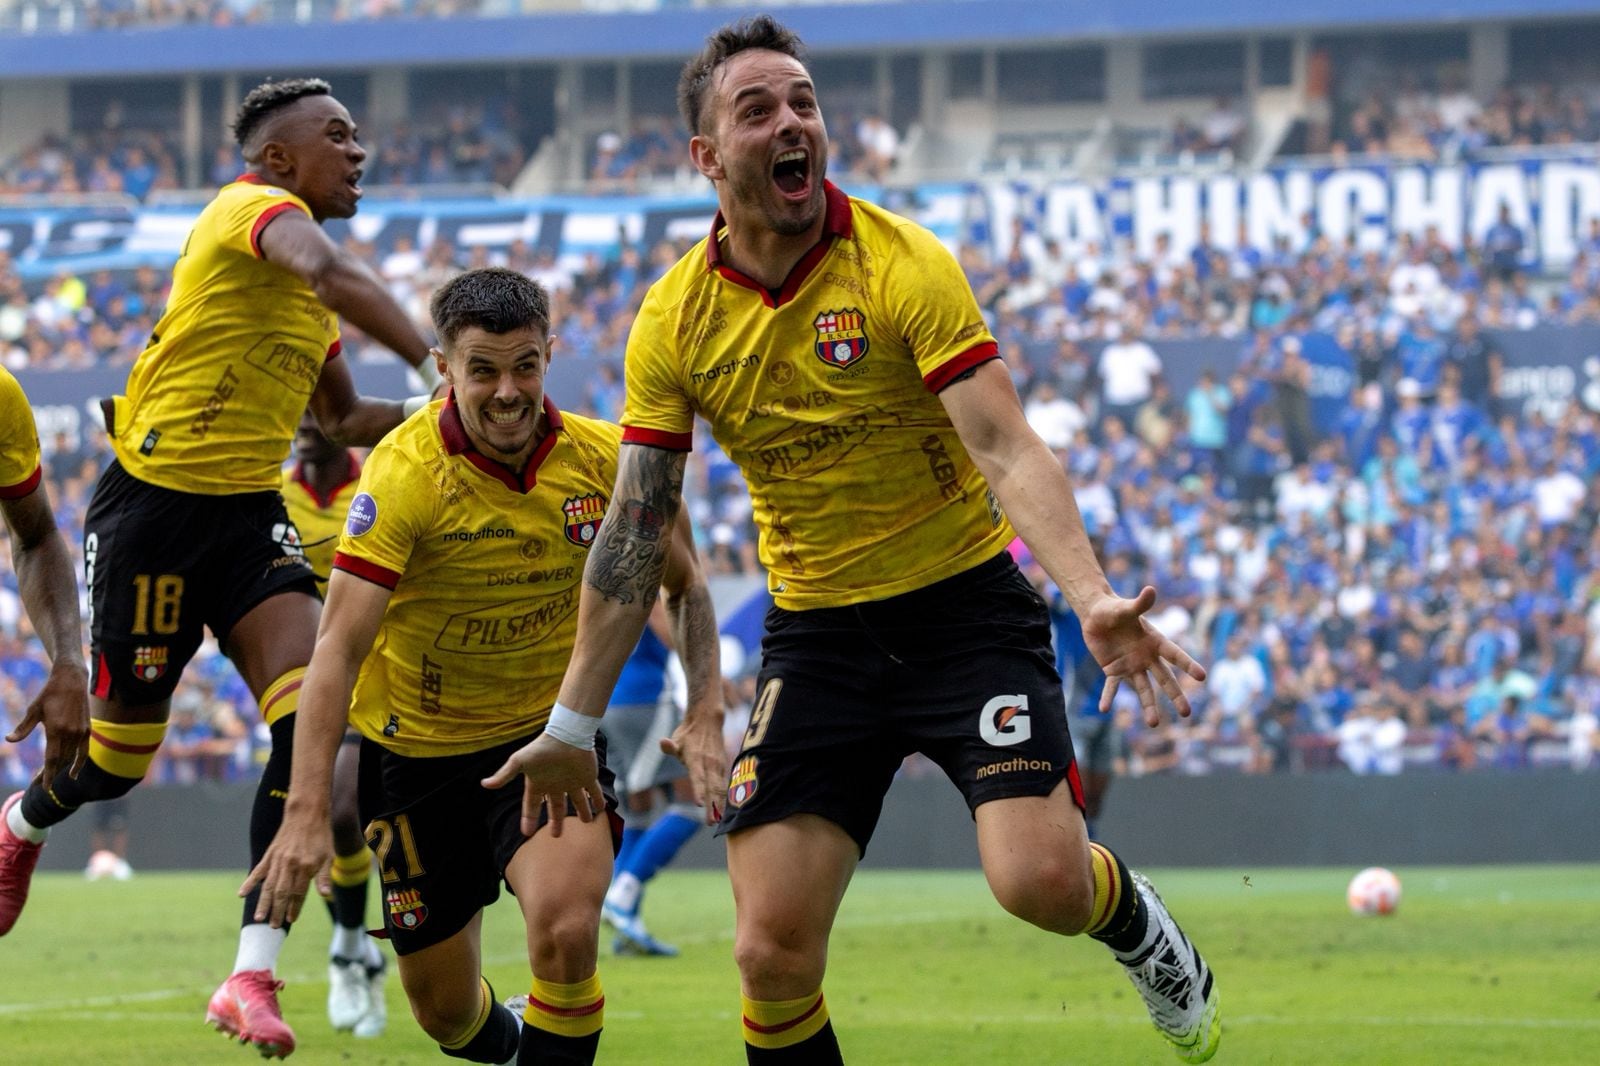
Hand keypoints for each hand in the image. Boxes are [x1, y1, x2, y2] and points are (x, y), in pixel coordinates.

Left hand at [7, 662, 88, 784]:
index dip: (47, 775)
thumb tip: (8, 740)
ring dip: (61, 769)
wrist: (72, 680)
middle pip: (61, 761)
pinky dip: (79, 763)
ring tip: (50, 776)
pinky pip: (84, 752)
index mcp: (56, 729)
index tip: (43, 787)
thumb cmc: (49, 694)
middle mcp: (71, 733)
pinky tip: (73, 774)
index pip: (52, 759)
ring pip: (71, 758)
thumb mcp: (33, 710)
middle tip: (38, 783)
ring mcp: (81, 732)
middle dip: (50, 773)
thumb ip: (23, 728)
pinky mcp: (87, 730)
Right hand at [238, 807, 333, 927]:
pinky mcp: (270, 854)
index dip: (295, 908)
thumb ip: (324, 876)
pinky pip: (258, 871)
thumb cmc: (321, 836)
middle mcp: (290, 865)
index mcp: (306, 867)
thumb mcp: (329, 856)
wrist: (307, 814)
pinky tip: (242, 894)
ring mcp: (278, 860)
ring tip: (259, 919)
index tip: (291, 920)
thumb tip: (326, 895)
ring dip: (263, 903)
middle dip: (277, 911)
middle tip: (273, 927)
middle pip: (281, 893)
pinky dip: (250, 883)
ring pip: (268, 886)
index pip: (298, 893)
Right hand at [481, 732, 602, 838]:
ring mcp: (572, 781)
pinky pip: (594, 791)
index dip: (528, 819)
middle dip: (556, 821)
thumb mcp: (520, 762)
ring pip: (578, 801)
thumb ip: (504, 775)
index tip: (526, 834)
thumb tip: (484, 784)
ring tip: (587, 821)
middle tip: (556, 836)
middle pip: (556, 807)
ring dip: (582, 811)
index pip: (532, 805)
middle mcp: (556, 784)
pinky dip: (598, 800)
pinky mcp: (587, 776)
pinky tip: (601, 809)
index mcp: (539, 783)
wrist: (566, 734)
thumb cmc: (542, 748)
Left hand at [660, 709, 727, 824]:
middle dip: (712, 805)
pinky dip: (724, 797)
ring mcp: (718, 765)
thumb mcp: (677, 738)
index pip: (698, 777)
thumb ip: (671, 746)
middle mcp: (710, 763)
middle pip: (712, 787)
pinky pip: (724, 785)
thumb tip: (663, 743)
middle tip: (710, 822)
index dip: (699, 790)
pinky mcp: (723, 767)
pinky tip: (722, 810)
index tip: (700, 804)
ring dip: (719, 804)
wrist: (708, 720)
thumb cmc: (688, 733)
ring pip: (720, 787)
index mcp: (696, 758)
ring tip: (716, 819)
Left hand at [1082, 586, 1206, 726]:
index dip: (1188, 664)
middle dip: (1176, 695)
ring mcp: (1131, 666)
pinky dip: (1108, 697)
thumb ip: (1139, 604)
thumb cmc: (1115, 609)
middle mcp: (1147, 657)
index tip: (1202, 676)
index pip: (1175, 655)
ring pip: (1143, 689)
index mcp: (1155, 641)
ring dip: (1148, 705)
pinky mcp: (1114, 670)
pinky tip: (1104, 709)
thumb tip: (1151, 590)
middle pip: (1165, 679)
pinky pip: (1113, 686)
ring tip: (1154, 724)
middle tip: (1187, 714)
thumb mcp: (1126, 608)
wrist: (1096, 616)